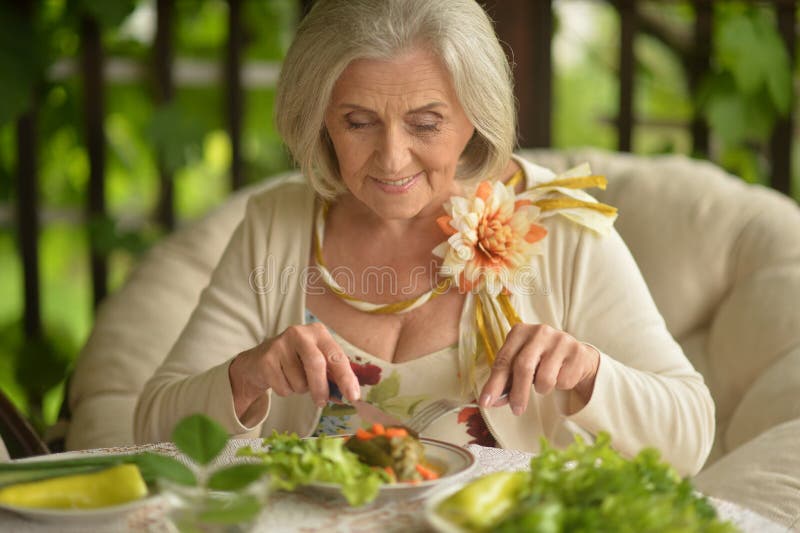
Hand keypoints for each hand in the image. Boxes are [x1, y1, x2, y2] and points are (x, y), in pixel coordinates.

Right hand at [229, 322, 359, 421]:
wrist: (258, 362)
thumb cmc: (296, 363)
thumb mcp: (316, 363)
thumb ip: (333, 377)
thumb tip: (348, 396)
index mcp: (319, 332)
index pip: (336, 356)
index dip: (346, 377)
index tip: (353, 396)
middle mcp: (300, 333)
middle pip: (316, 364)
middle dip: (321, 388)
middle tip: (322, 403)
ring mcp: (280, 344)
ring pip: (299, 380)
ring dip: (300, 390)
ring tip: (295, 380)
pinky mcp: (266, 359)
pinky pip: (283, 387)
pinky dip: (286, 391)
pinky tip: (280, 380)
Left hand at [478, 323, 599, 414]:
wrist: (574, 355)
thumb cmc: (540, 360)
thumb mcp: (520, 364)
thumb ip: (506, 381)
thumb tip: (492, 401)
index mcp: (519, 332)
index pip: (503, 360)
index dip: (493, 384)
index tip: (485, 403)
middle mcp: (539, 331)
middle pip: (524, 367)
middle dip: (518, 393)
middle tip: (516, 410)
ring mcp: (560, 340)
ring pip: (545, 378)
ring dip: (542, 389)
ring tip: (544, 381)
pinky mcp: (577, 352)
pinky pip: (563, 381)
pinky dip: (560, 386)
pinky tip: (561, 375)